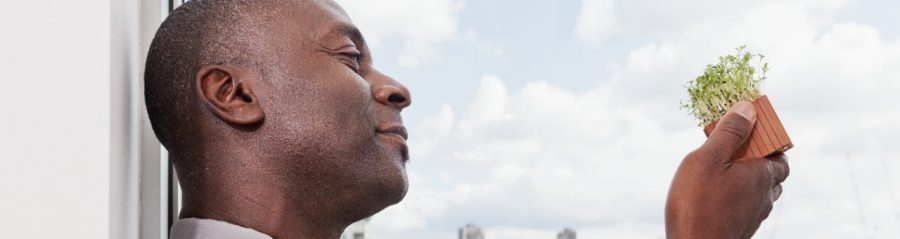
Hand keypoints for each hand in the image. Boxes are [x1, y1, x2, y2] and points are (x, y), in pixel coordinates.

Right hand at [665, 101, 789, 238]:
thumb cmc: (699, 204)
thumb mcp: (708, 158)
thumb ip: (729, 133)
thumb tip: (748, 109)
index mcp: (763, 175)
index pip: (781, 153)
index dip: (769, 140)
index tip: (750, 129)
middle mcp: (765, 196)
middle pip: (773, 172)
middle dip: (757, 158)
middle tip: (732, 148)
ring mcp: (754, 215)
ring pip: (759, 191)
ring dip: (747, 178)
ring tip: (721, 170)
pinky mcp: (741, 228)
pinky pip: (745, 206)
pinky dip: (737, 195)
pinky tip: (715, 194)